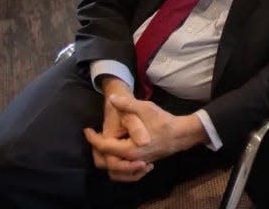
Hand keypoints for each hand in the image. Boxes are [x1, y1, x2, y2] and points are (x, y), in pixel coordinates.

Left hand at [84, 94, 206, 166]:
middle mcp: (131, 160)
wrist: (181, 134)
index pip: (104, 147)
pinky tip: (119, 154)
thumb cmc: (163, 122)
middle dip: (97, 151)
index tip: (87, 129)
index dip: (92, 138)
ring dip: (106, 159)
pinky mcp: (143, 164)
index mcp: (129, 149)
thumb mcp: (145, 109)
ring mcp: (138, 164)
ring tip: (103, 145)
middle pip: (105, 162)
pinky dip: (118, 165)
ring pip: (115, 170)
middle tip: (94, 137)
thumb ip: (127, 104)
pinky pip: (125, 171)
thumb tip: (111, 98)